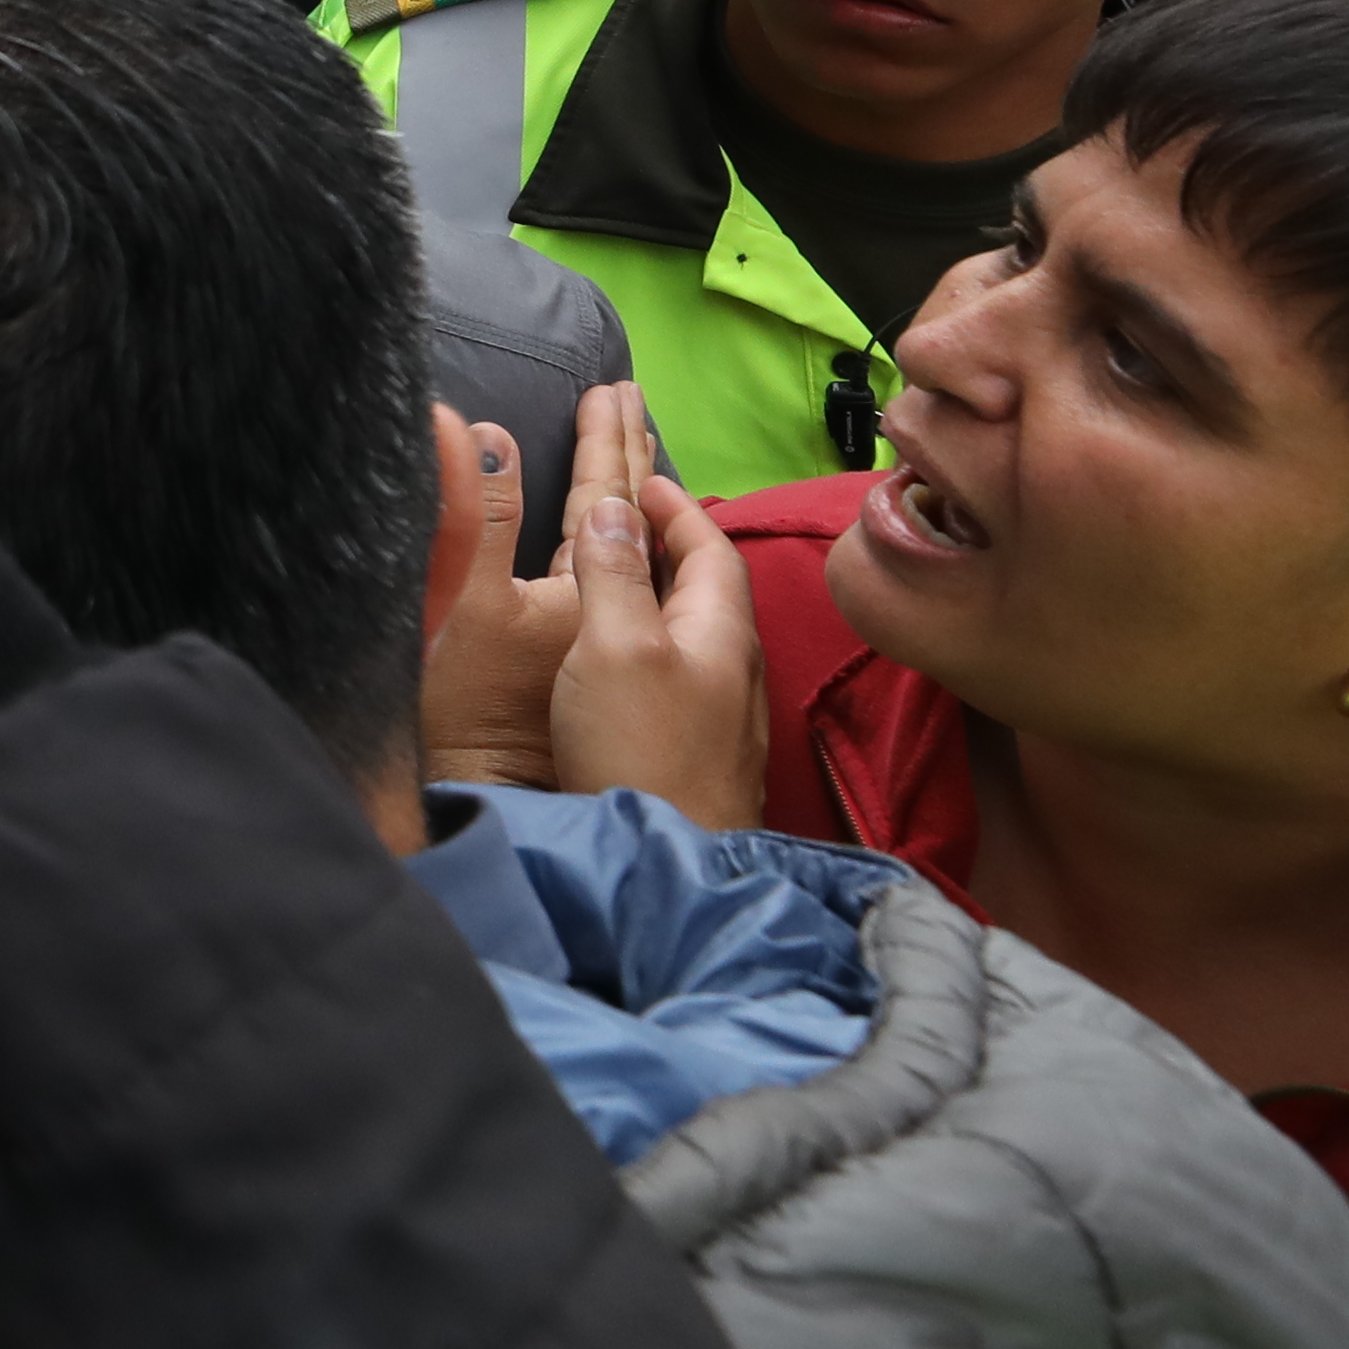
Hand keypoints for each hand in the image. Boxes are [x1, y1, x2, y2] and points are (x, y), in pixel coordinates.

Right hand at [413, 388, 757, 830]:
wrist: (669, 870)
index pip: (710, 547)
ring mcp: (724, 721)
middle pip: (710, 589)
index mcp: (721, 631)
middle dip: (673, 545)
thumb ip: (615, 575)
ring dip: (664, 595)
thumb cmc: (640, 749)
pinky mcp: (703, 760)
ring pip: (698, 635)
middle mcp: (735, 670)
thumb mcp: (615, 647)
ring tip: (621, 577)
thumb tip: (612, 509)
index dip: (676, 507)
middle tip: (628, 516)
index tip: (641, 478)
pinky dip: (656, 643)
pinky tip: (626, 663)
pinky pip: (685, 675)